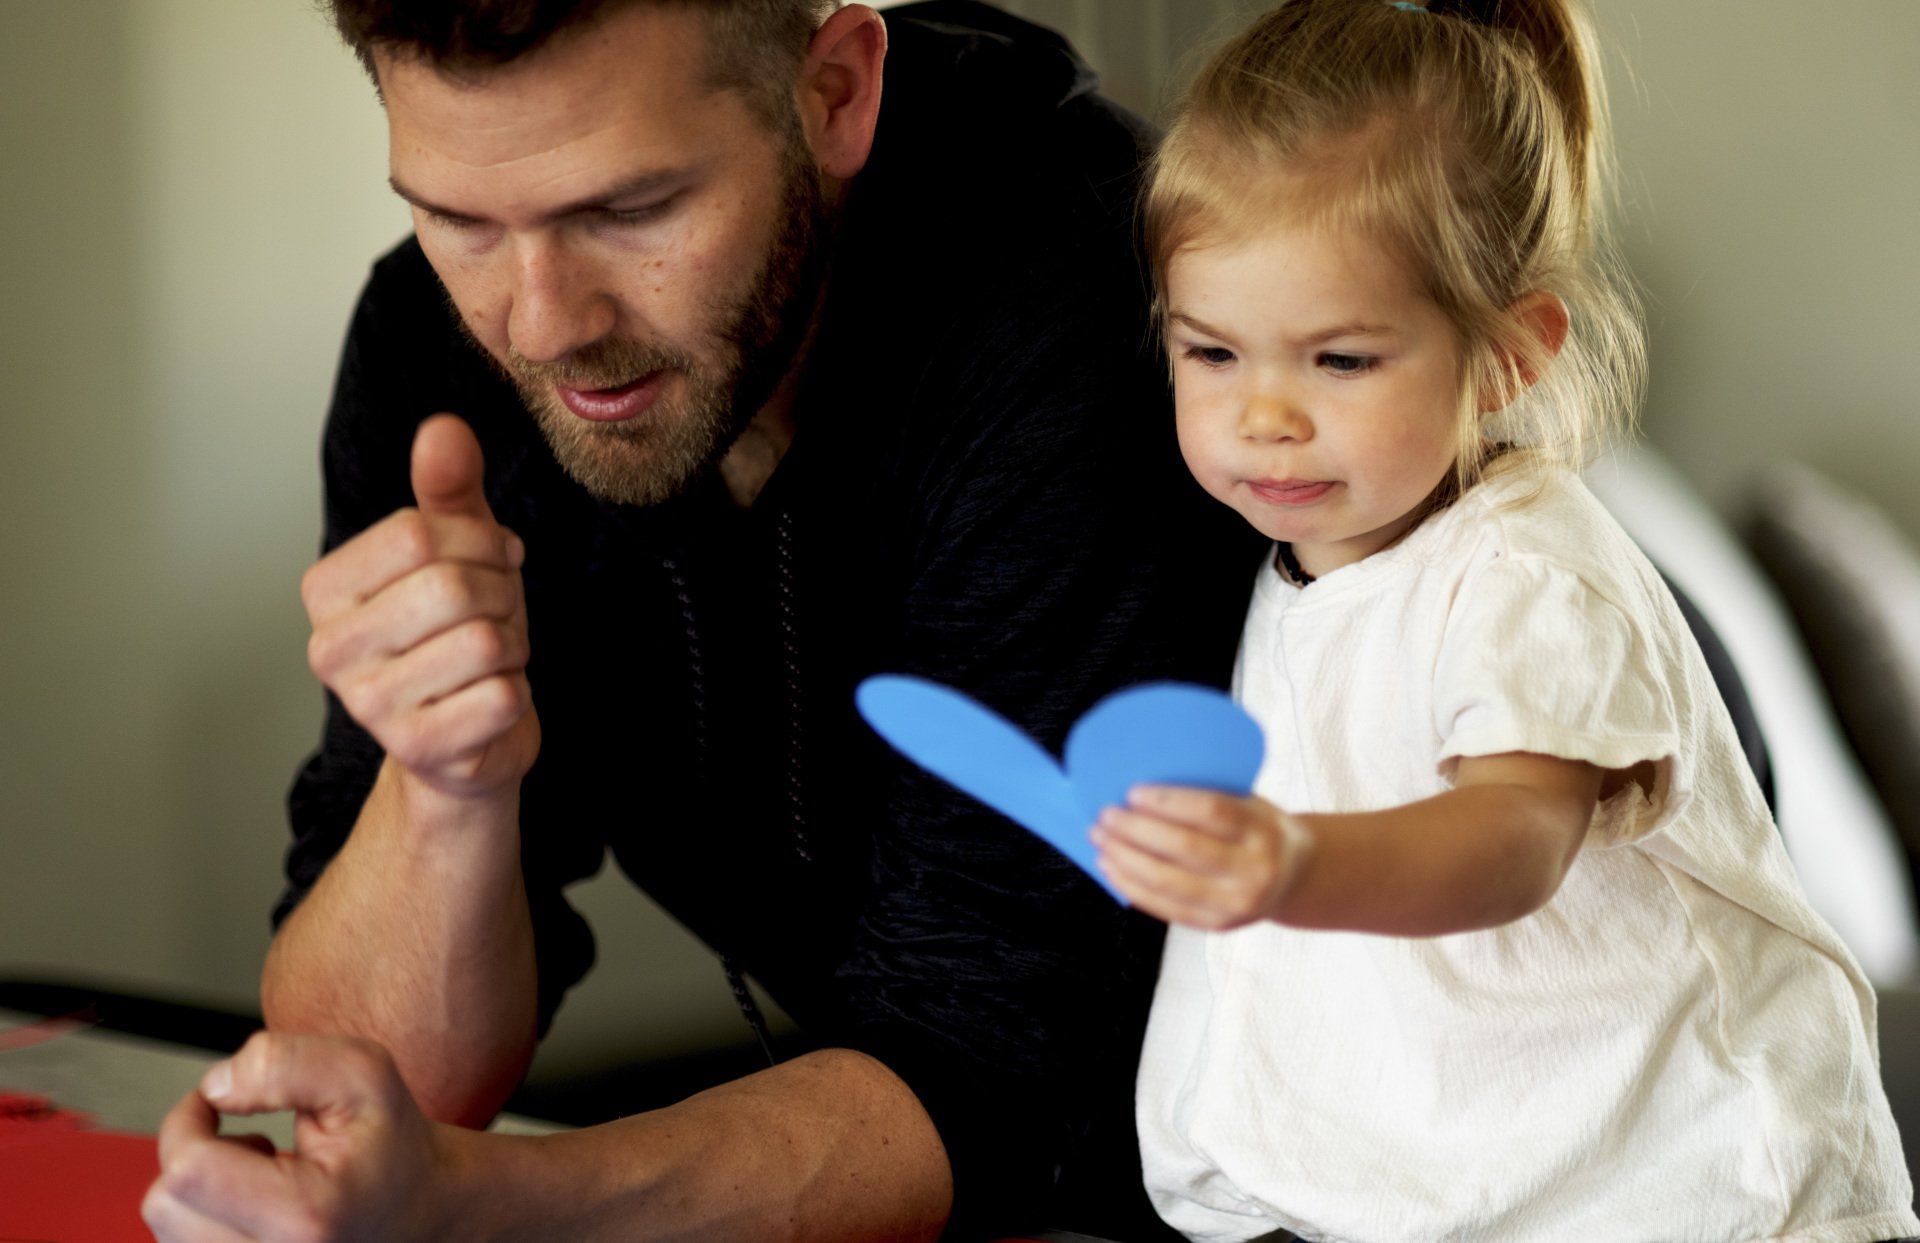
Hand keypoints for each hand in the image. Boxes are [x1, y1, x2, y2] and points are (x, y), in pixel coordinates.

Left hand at [143, 1032, 469, 1241]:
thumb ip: (287, 1062)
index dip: (188, 1118)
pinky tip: (255, 1205)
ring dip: (202, 1191)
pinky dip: (207, 1217)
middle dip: (197, 1156)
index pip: (188, 1170)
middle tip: (253, 1140)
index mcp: (306, 1215)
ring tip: (263, 1175)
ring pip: (169, 1229)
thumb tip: (217, 1086)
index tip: (216, 1101)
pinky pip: (186, 1242)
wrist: (424, 1212)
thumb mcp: (366, 1075)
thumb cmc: (394, 1148)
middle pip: (166, 1205)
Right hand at [301, 415, 537, 799]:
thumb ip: (447, 489)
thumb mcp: (454, 551)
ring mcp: (369, 706)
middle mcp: (330, 649)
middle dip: (503, 594)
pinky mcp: (418, 749)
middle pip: (452, 587)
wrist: (465, 738)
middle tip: (501, 611)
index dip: (481, 539)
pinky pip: (503, 696)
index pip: (418, 534)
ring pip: (484, 641)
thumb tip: (443, 428)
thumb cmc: (455, 634)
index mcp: (326, 589)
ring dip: (513, 643)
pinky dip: (517, 692)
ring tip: (493, 657)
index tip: (497, 556)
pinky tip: (492, 699)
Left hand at [1091, 786, 1311, 929]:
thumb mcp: (1251, 803)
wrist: (1294, 876)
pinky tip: (1110, 867)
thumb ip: (1211, 794)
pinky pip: (1164, 908)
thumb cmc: (1258, 828)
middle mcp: (1254, 870)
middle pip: (1184, 848)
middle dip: (1136, 831)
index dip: (1168, 801)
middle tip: (1105, 814)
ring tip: (1099, 838)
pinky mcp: (1216, 925)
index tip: (1132, 791)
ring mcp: (1236, 904)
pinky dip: (1130, 886)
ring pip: (1167, 882)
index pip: (1211, 812)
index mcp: (1263, 830)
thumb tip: (1142, 776)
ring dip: (1124, 858)